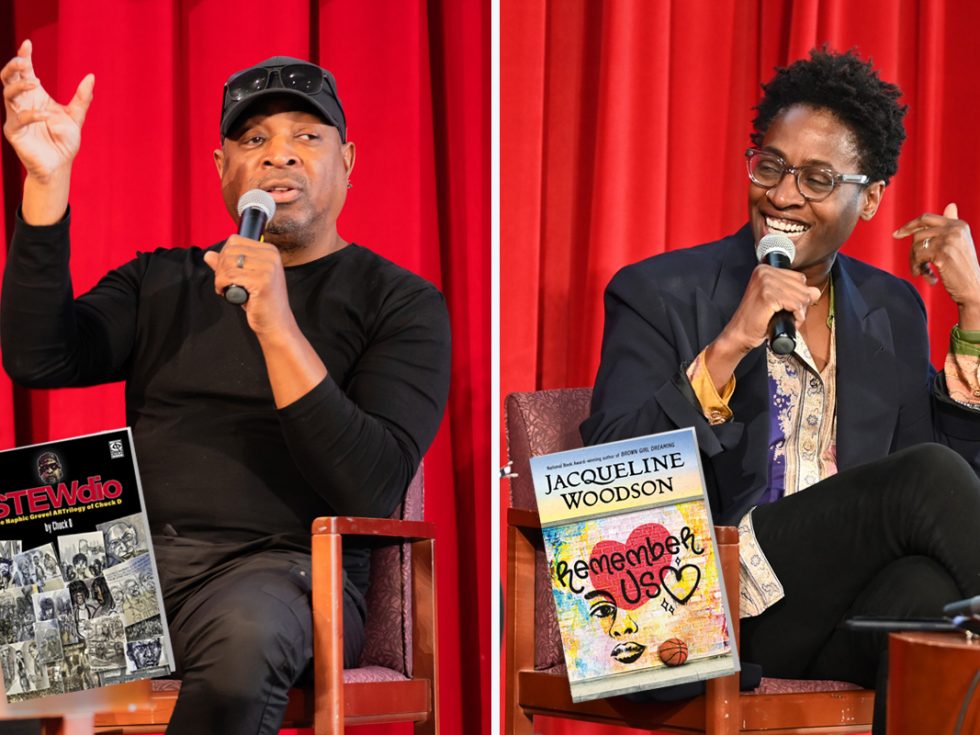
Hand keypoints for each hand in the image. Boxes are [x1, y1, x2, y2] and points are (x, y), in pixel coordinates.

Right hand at [1, 39, 94, 181]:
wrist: (60, 165)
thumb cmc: (64, 141)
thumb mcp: (75, 117)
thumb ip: (82, 98)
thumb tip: (91, 76)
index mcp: (34, 96)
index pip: (25, 72)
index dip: (23, 56)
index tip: (27, 43)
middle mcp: (22, 103)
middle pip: (8, 78)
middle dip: (13, 66)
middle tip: (24, 61)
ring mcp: (16, 116)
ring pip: (7, 94)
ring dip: (19, 86)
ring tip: (35, 83)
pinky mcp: (14, 132)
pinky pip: (18, 119)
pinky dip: (31, 114)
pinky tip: (45, 115)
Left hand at [203, 236, 295, 336]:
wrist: (276, 323)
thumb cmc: (261, 302)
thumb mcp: (244, 279)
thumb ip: (228, 265)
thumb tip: (208, 255)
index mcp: (270, 251)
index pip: (235, 241)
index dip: (224, 256)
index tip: (227, 273)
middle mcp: (271, 256)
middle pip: (230, 251)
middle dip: (221, 268)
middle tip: (226, 284)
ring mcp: (268, 268)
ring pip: (228, 263)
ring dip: (221, 278)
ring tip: (227, 289)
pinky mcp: (262, 281)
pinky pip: (229, 276)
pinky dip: (222, 286)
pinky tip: (229, 294)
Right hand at [704, 265, 819, 389]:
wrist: (740, 333)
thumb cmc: (757, 318)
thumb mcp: (777, 299)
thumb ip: (795, 291)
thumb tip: (815, 292)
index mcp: (765, 269)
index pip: (799, 277)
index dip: (800, 294)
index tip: (790, 305)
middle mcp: (764, 272)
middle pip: (802, 286)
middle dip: (801, 303)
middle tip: (788, 314)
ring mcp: (765, 283)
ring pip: (801, 296)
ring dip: (799, 311)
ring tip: (788, 318)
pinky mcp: (767, 296)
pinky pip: (795, 304)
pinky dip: (797, 315)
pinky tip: (788, 319)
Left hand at [894, 203, 979, 325]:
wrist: (974, 288)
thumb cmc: (964, 268)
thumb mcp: (959, 243)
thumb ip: (951, 226)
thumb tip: (950, 205)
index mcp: (958, 224)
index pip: (926, 218)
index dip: (909, 225)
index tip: (896, 234)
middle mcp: (954, 229)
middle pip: (917, 235)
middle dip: (912, 252)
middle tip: (915, 266)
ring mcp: (949, 241)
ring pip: (916, 247)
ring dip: (915, 263)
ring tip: (922, 273)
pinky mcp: (943, 254)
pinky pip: (919, 258)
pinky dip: (920, 270)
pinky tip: (930, 279)